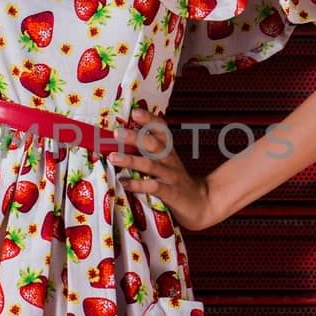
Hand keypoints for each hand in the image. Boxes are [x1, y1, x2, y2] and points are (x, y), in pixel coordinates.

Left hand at [113, 108, 216, 231]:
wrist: (202, 203)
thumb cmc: (176, 182)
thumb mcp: (166, 163)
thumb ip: (149, 152)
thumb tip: (122, 140)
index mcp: (168, 151)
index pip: (161, 130)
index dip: (149, 120)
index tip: (135, 112)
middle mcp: (170, 160)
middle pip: (154, 144)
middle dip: (135, 137)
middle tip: (117, 133)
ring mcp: (171, 176)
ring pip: (151, 165)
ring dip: (131, 160)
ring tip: (113, 157)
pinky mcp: (171, 193)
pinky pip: (154, 187)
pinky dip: (138, 184)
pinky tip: (123, 182)